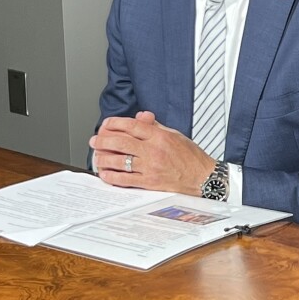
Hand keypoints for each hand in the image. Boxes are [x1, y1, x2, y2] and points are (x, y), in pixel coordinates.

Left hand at [88, 111, 214, 194]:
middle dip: (104, 140)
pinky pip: (126, 179)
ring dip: (104, 158)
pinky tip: (105, 173)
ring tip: (97, 156)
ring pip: (120, 161)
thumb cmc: (191, 156)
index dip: (116, 124)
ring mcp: (151, 167)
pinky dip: (112, 177)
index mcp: (160, 136)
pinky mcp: (150, 182)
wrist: (203, 177)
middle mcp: (154, 150)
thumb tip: (140, 117)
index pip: (132, 126)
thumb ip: (155, 126)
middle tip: (95, 140)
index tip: (106, 124)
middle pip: (122, 143)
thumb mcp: (175, 135)